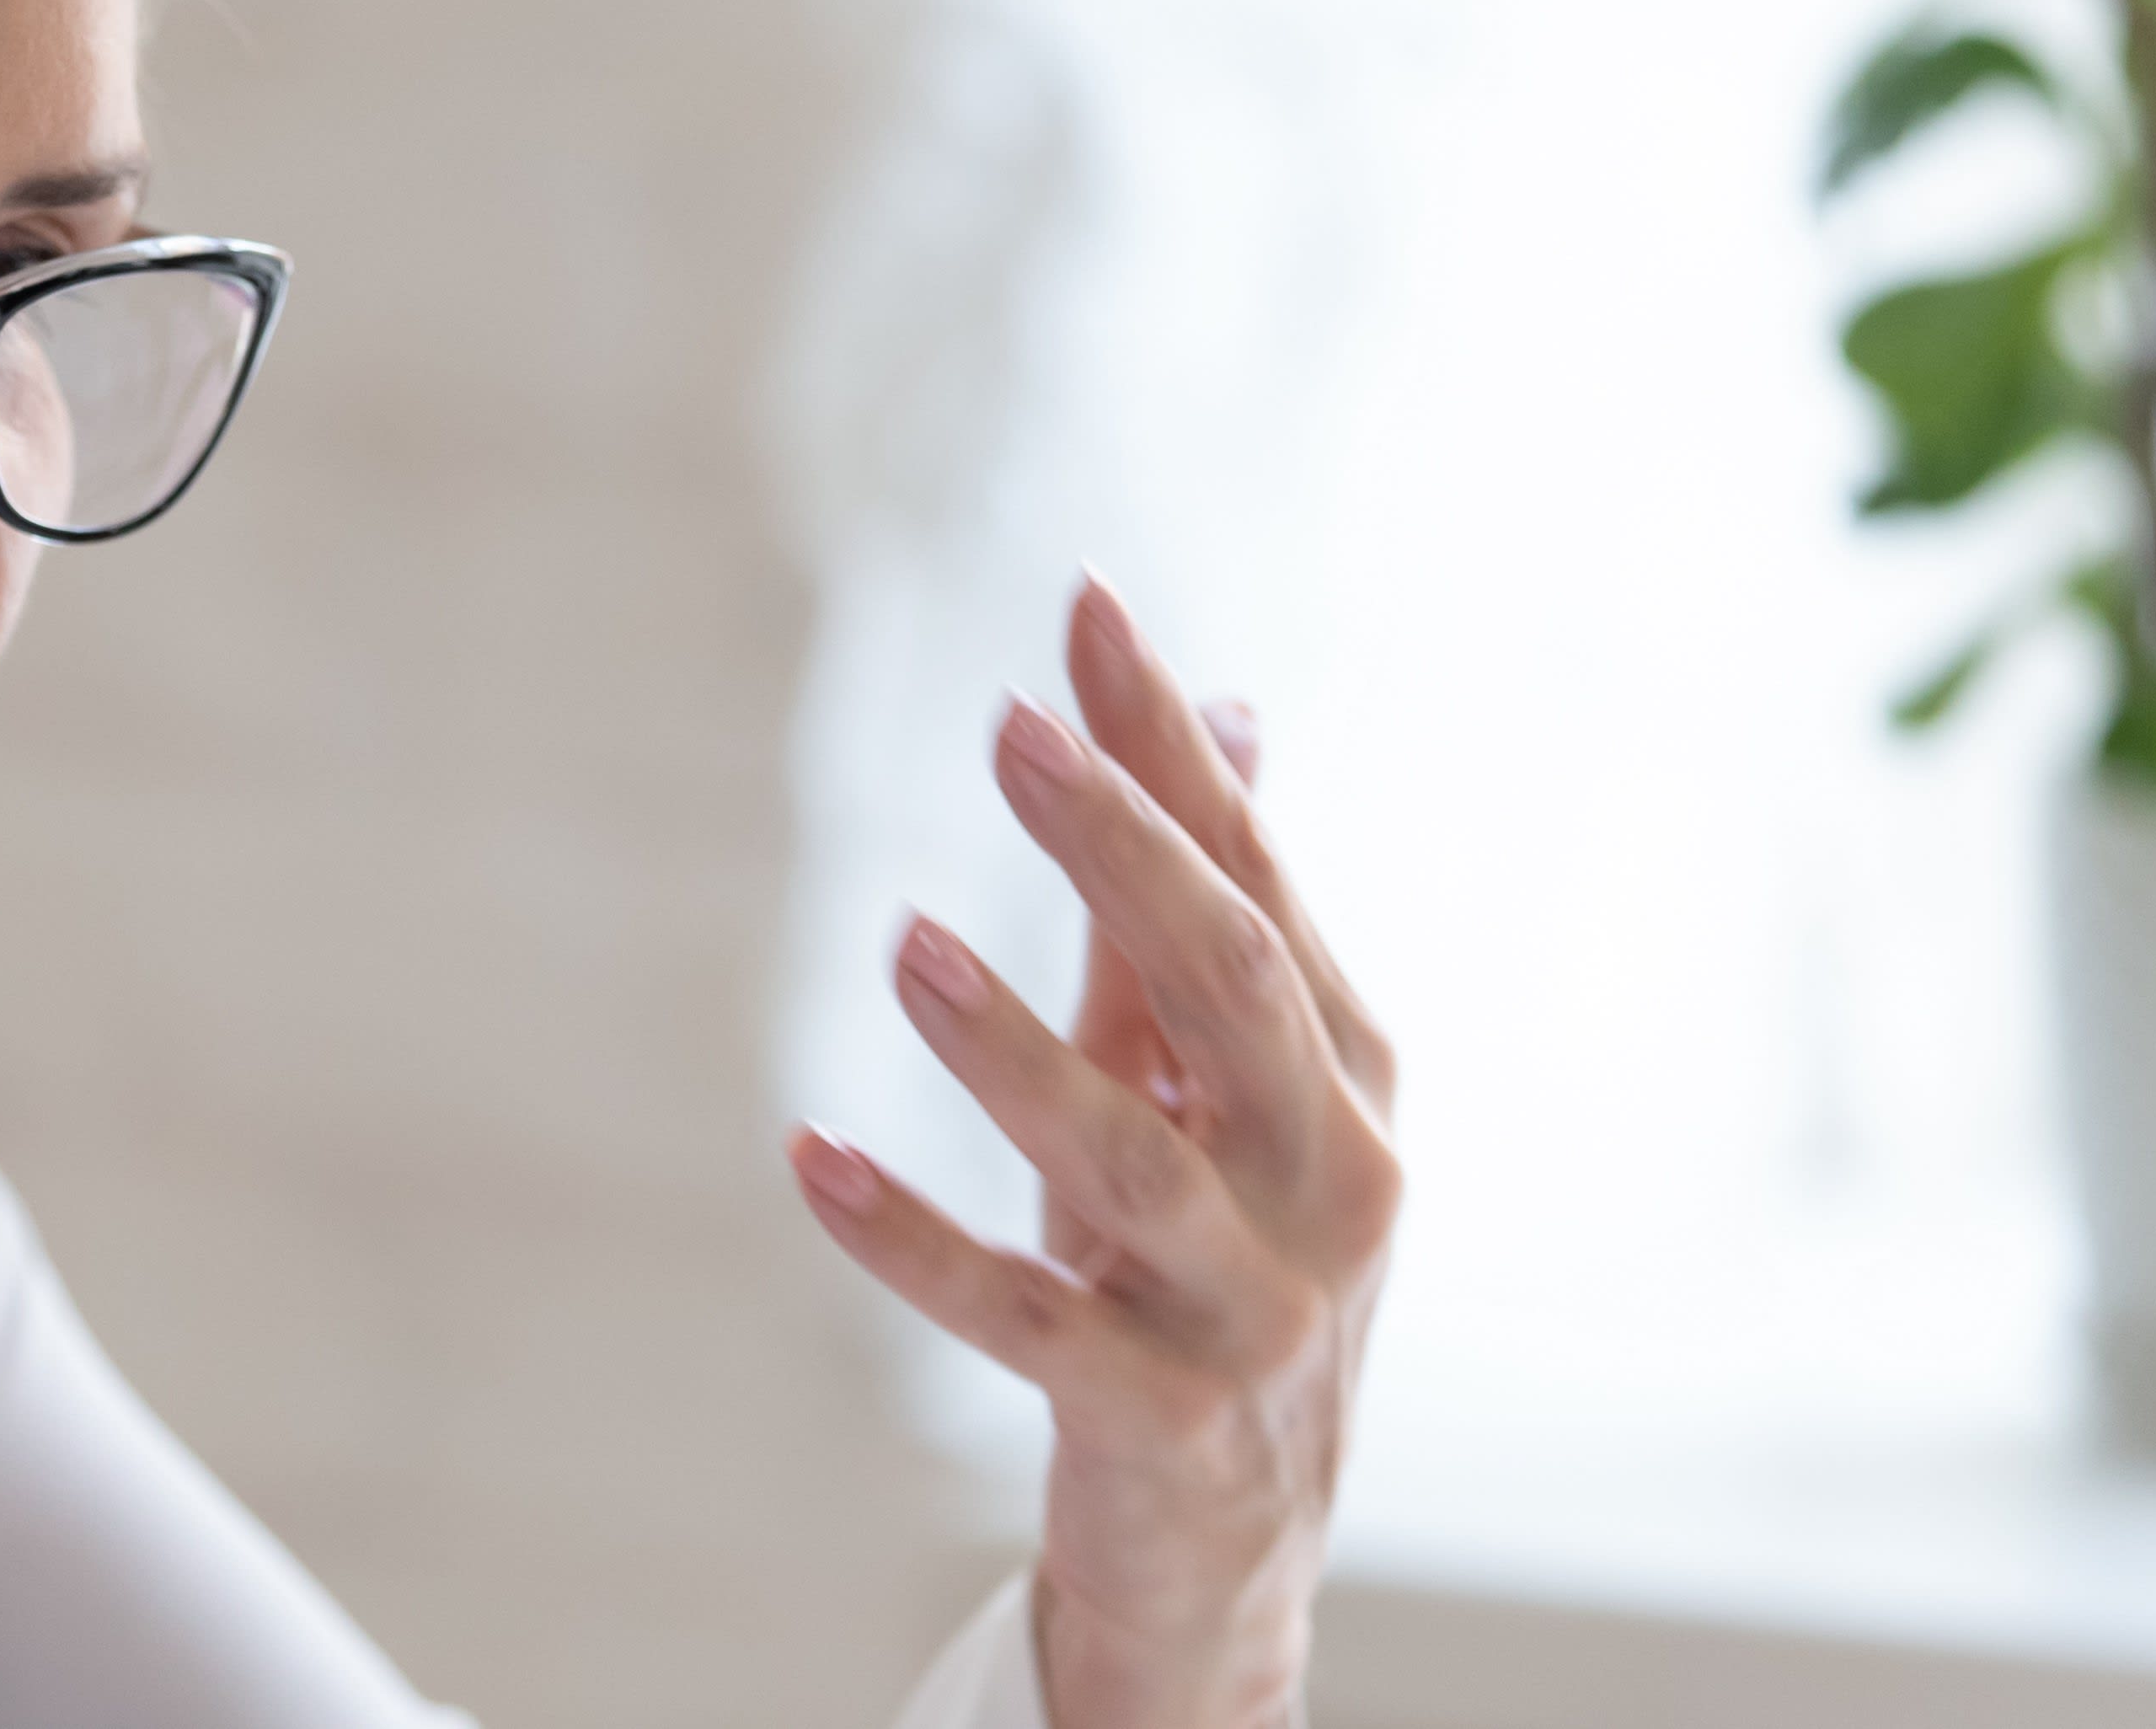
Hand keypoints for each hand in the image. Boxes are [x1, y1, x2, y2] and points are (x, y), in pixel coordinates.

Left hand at [786, 580, 1398, 1728]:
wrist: (1240, 1548)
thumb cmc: (1216, 1270)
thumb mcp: (1214, 1090)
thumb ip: (1194, 917)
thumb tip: (1223, 709)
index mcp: (1344, 1073)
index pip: (1258, 878)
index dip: (1175, 748)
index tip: (1086, 607)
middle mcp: (1331, 1176)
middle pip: (1233, 987)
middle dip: (1125, 851)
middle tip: (1013, 731)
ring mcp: (1259, 1308)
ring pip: (1134, 1159)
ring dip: (1013, 1046)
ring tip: (904, 940)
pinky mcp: (1162, 1419)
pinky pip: (1024, 1320)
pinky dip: (913, 1243)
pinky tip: (810, 1158)